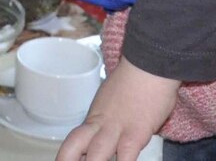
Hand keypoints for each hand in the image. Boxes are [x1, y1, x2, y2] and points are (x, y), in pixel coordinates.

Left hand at [56, 58, 175, 160]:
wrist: (149, 64)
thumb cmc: (138, 77)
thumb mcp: (116, 98)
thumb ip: (111, 117)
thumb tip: (114, 130)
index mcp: (95, 116)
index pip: (75, 140)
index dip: (66, 155)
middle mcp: (101, 124)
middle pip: (76, 146)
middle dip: (69, 160)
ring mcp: (116, 130)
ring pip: (96, 155)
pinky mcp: (135, 135)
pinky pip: (126, 158)